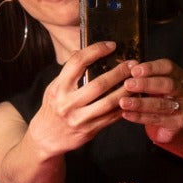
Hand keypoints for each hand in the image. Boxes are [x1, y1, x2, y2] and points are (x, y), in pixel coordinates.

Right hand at [24, 44, 131, 158]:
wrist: (46, 137)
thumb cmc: (52, 108)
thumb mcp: (54, 87)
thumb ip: (68, 73)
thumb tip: (83, 50)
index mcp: (59, 87)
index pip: (78, 62)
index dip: (96, 50)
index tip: (111, 46)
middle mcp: (68, 103)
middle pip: (99, 83)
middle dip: (119, 72)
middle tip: (132, 63)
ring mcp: (80, 118)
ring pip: (109, 102)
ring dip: (126, 90)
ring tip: (136, 80)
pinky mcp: (90, 130)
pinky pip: (112, 117)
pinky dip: (124, 106)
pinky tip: (132, 98)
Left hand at [120, 58, 182, 143]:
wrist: (174, 122)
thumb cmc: (161, 98)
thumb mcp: (157, 84)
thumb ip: (146, 77)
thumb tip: (126, 68)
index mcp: (181, 76)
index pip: (169, 67)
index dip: (151, 68)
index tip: (134, 70)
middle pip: (168, 85)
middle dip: (146, 84)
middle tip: (127, 84)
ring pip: (161, 104)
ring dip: (140, 103)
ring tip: (123, 102)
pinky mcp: (178, 123)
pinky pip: (156, 119)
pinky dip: (139, 116)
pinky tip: (126, 114)